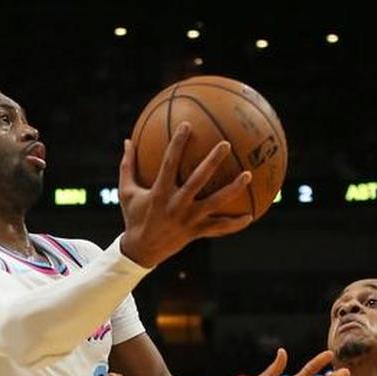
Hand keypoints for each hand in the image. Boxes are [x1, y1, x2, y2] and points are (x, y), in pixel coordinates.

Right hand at [118, 123, 253, 267]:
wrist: (141, 251)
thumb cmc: (134, 216)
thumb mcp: (126, 192)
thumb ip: (127, 166)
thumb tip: (127, 141)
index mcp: (160, 193)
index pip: (169, 163)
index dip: (177, 144)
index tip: (187, 125)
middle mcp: (176, 205)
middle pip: (198, 180)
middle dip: (212, 162)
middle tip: (226, 144)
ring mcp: (189, 220)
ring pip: (215, 203)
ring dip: (233, 190)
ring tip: (248, 175)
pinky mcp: (196, 232)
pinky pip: (219, 228)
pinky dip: (235, 224)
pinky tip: (250, 216)